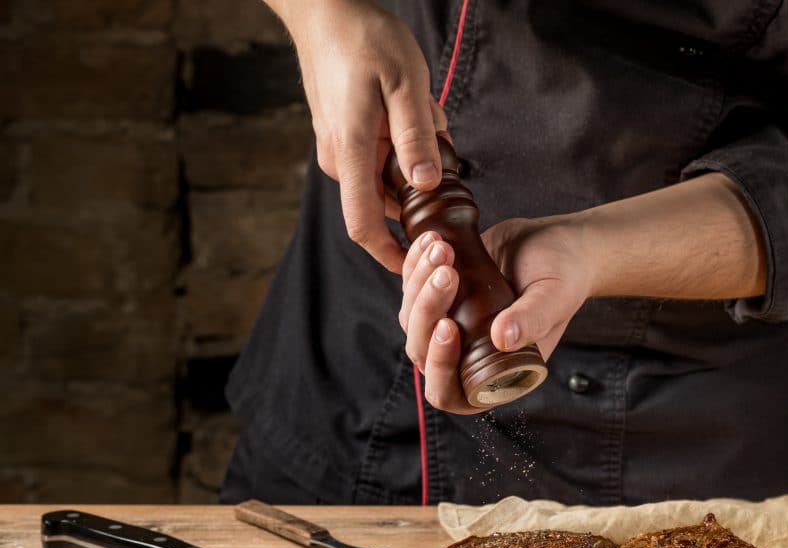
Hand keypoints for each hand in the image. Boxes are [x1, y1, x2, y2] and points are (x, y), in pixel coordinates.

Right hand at [271, 0, 447, 272]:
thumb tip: (425, 186)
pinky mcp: (347, 139)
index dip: (390, 255)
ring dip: (418, 162)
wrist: (327, 12)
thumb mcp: (405, 83)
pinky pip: (384, 158)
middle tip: (446, 152)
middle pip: (387, 203)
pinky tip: (417, 110)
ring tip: (430, 118)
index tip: (420, 269)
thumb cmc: (364, 40)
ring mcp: (341, 150)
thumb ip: (417, 136)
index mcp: (351, 153)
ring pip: (390, 178)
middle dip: (422, 191)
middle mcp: (341, 160)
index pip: (363, 226)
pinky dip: (407, 144)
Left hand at [399, 217, 593, 413]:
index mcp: (496, 373)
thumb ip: (532, 320)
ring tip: (444, 249)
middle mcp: (468, 354)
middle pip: (421, 352)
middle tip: (448, 273)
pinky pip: (411, 291)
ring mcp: (451, 325)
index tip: (449, 325)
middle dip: (427, 311)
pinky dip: (414, 266)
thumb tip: (503, 339)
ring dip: (418, 283)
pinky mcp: (441, 297)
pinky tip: (432, 240)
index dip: (439, 366)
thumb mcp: (554, 298)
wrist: (557, 243)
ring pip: (411, 320)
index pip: (449, 393)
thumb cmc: (565, 276)